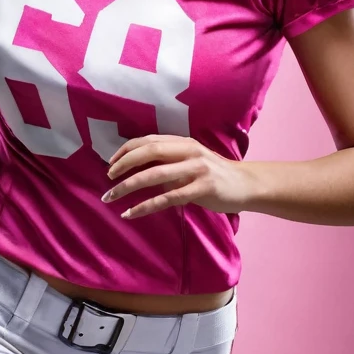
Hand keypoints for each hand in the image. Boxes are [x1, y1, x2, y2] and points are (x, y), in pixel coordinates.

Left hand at [102, 134, 253, 219]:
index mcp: (183, 142)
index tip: (110, 163)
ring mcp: (196, 169)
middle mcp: (189, 151)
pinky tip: (131, 213)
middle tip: (107, 179)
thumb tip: (137, 170)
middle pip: (149, 152)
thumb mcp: (190, 161)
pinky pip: (168, 198)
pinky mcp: (202, 188)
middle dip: (124, 165)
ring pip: (155, 175)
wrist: (245, 185)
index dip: (126, 150)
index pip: (148, 140)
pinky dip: (146, 205)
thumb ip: (168, 162)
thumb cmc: (214, 174)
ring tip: (111, 197)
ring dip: (128, 186)